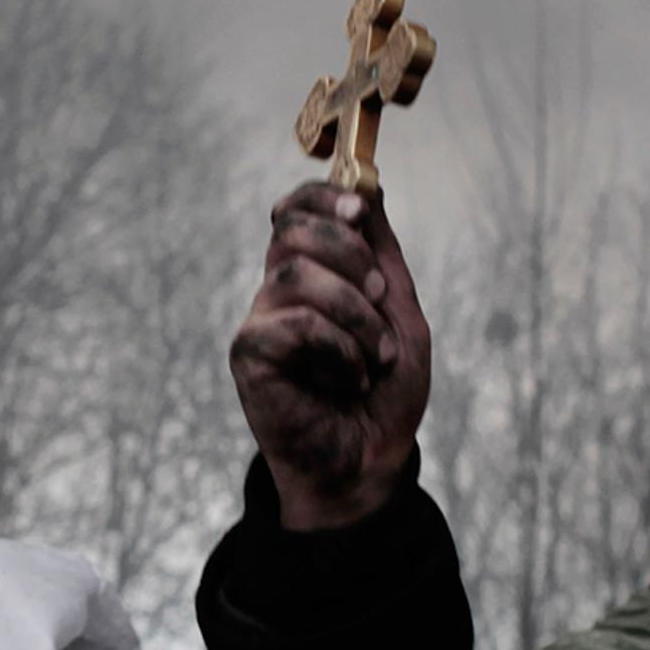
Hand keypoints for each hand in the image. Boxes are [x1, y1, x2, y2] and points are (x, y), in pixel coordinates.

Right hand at [228, 181, 432, 529]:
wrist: (370, 462)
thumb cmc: (383, 395)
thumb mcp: (399, 313)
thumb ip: (382, 253)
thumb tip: (368, 187)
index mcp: (312, 275)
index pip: (295, 210)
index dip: (320, 199)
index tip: (359, 214)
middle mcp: (278, 293)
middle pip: (290, 228)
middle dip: (346, 249)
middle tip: (378, 295)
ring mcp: (260, 323)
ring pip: (294, 272)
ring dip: (354, 313)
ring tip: (374, 357)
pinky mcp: (249, 357)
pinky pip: (293, 323)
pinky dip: (338, 347)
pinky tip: (349, 378)